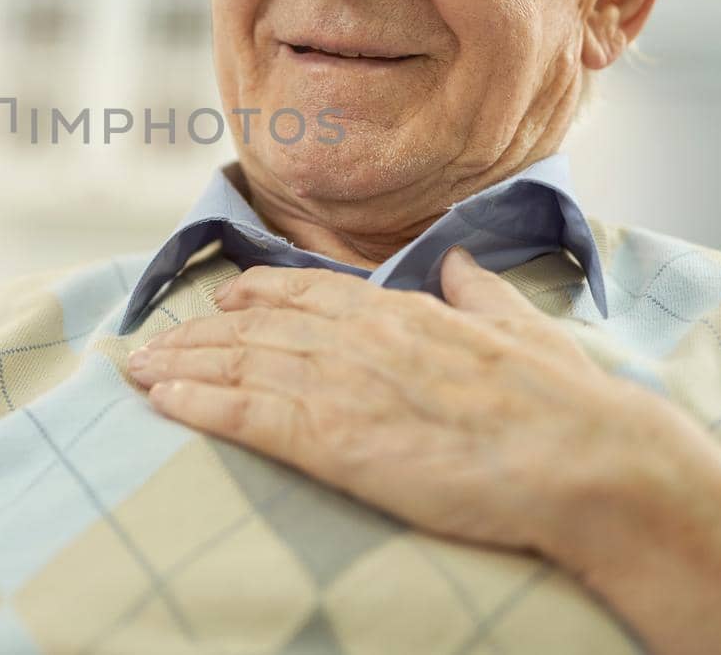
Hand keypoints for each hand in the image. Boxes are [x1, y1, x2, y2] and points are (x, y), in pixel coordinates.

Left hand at [127, 246, 633, 554]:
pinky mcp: (334, 439)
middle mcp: (362, 337)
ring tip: (137, 371)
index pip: (308, 290)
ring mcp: (344, 385)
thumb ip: (480, 289)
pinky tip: (163, 402)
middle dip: (199, 335)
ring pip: (240, 365)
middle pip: (257, 327)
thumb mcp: (522, 325)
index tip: (225, 299)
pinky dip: (198, 405)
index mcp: (403, 311)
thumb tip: (460, 262)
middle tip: (154, 343)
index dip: (257, 293)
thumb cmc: (564, 402)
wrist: (584, 459)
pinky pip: (247, 415)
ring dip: (182, 367)